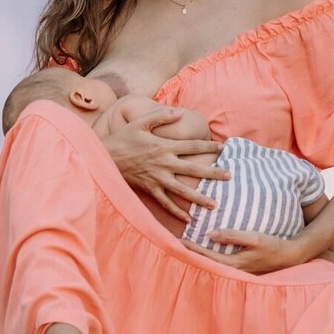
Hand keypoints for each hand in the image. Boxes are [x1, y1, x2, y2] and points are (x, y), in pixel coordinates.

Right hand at [101, 108, 225, 221]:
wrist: (104, 157)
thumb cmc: (123, 138)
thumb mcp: (141, 122)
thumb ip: (161, 116)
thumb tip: (180, 112)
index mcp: (164, 146)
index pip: (192, 146)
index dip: (208, 147)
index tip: (223, 148)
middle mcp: (164, 163)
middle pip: (193, 169)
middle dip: (213, 173)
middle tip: (230, 176)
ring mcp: (157, 178)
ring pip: (182, 190)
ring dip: (199, 197)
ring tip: (215, 204)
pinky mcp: (149, 189)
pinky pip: (165, 203)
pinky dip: (176, 212)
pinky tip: (188, 220)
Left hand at [181, 230, 306, 273]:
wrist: (290, 256)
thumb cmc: (273, 246)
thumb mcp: (255, 237)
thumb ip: (233, 235)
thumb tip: (211, 233)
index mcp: (234, 263)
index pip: (207, 256)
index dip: (192, 248)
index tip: (178, 241)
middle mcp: (233, 271)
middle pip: (206, 263)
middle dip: (190, 255)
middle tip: (174, 246)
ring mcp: (237, 272)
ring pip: (212, 265)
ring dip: (198, 257)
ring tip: (184, 250)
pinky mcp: (240, 269)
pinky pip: (220, 265)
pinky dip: (209, 259)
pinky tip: (203, 254)